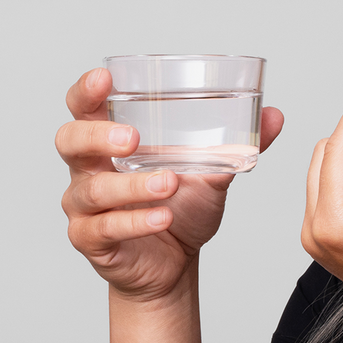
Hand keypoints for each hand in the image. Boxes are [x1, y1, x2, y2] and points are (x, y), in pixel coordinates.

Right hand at [57, 67, 283, 300]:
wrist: (175, 264)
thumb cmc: (181, 208)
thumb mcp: (211, 173)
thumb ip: (237, 144)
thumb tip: (273, 116)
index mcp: (109, 142)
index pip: (84, 108)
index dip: (86, 91)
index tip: (104, 79)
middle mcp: (89, 169)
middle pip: (70, 141)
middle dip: (97, 135)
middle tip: (133, 138)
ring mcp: (84, 207)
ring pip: (93, 189)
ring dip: (132, 186)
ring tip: (168, 184)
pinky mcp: (91, 240)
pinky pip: (105, 229)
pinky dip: (136, 222)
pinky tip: (161, 218)